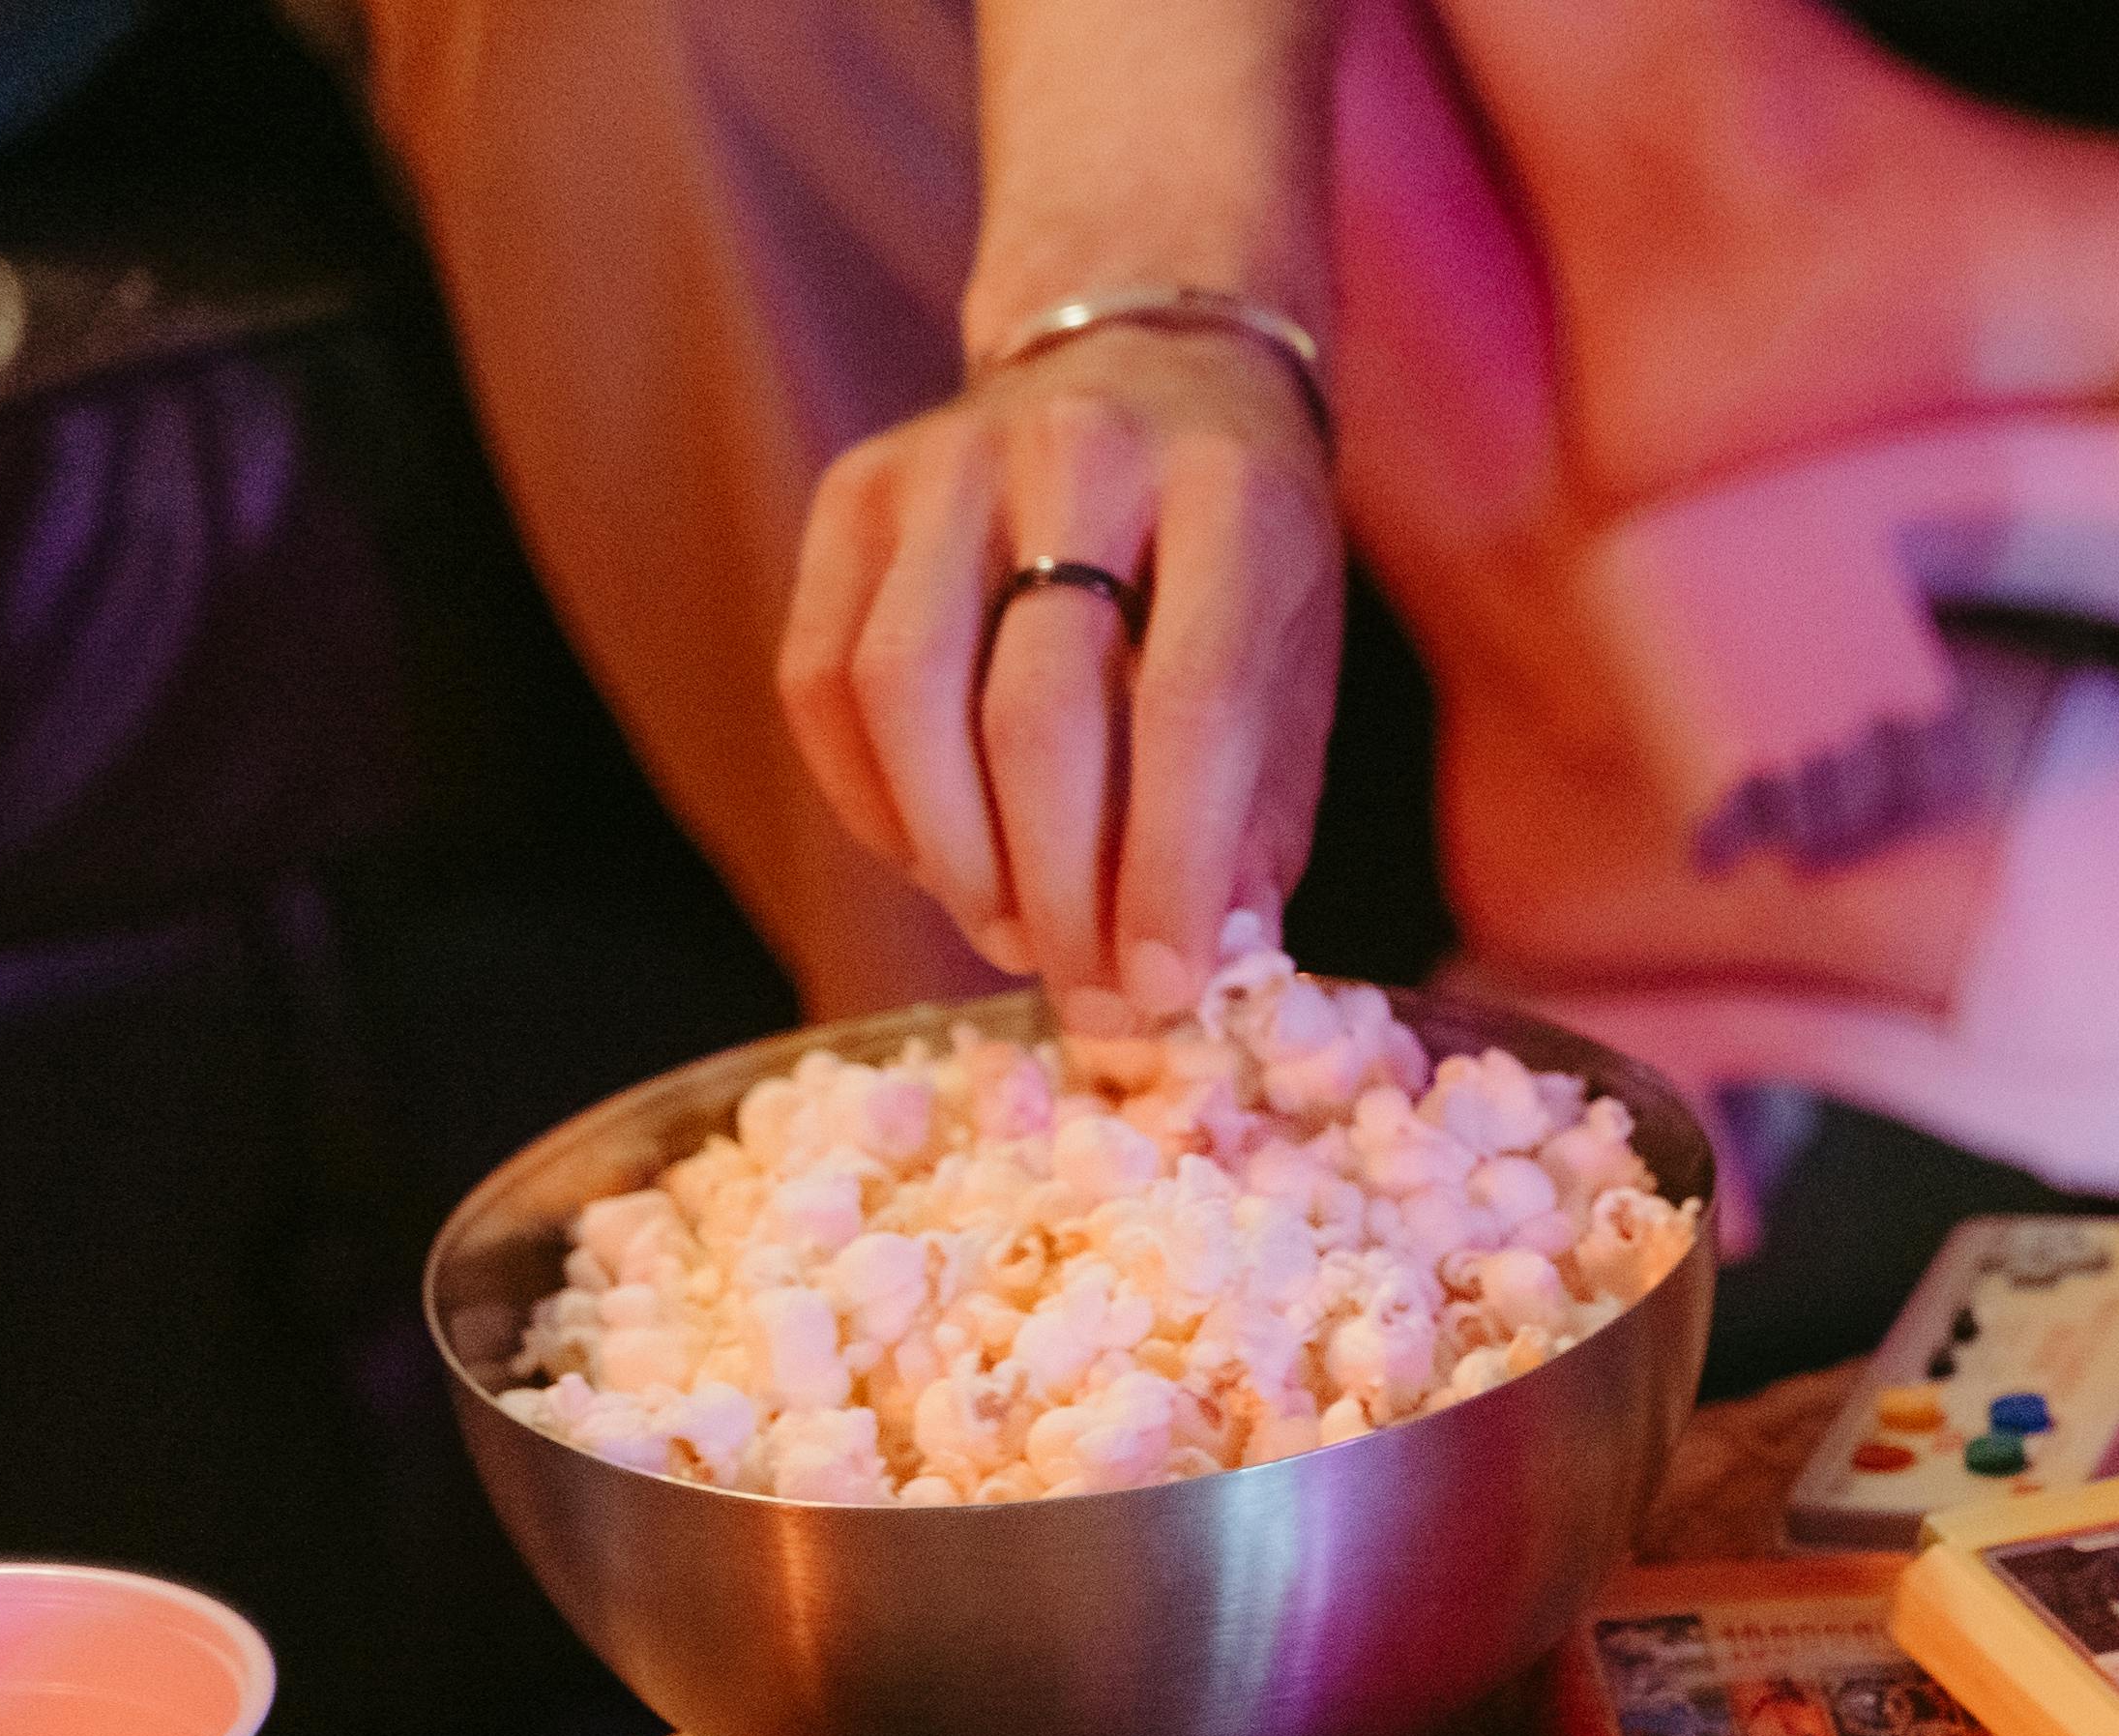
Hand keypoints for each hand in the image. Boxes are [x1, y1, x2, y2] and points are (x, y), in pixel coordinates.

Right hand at [777, 326, 1345, 1013]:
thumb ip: (1256, 818)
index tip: (1163, 988)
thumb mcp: (1294, 664)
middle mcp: (1083, 453)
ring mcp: (949, 460)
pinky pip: (824, 680)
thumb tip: (1197, 979)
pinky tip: (936, 859)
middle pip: (1036, 712)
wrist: (1148, 365)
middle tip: (1081, 984)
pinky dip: (872, 802)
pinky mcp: (856, 490)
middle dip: (1056, 887)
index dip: (1169, 871)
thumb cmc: (1236, 553)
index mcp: (1231, 494)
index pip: (1189, 707)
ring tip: (1010, 932)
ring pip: (907, 694)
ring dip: (954, 855)